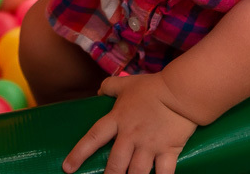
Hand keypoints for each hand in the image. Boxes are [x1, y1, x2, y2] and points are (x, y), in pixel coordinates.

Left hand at [63, 73, 197, 173]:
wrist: (181, 91)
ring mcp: (150, 146)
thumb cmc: (153, 87)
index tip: (67, 168)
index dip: (79, 153)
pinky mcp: (169, 151)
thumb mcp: (127, 84)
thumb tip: (98, 92)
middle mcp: (131, 136)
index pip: (93, 137)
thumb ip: (110, 86)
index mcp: (118, 120)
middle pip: (115, 165)